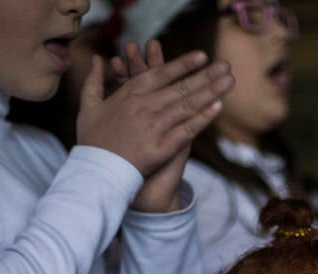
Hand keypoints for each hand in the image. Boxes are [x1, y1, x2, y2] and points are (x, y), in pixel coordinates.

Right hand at [74, 39, 232, 180]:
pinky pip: (188, 129)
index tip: (202, 56)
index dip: (184, 64)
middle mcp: (145, 106)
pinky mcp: (163, 147)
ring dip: (211, 92)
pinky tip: (218, 107)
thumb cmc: (92, 140)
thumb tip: (98, 59)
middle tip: (226, 66)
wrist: (96, 172)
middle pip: (181, 88)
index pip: (162, 74)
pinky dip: (203, 117)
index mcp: (129, 94)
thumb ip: (94, 80)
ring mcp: (155, 126)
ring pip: (188, 105)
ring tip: (229, 81)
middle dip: (206, 76)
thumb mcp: (88, 106)